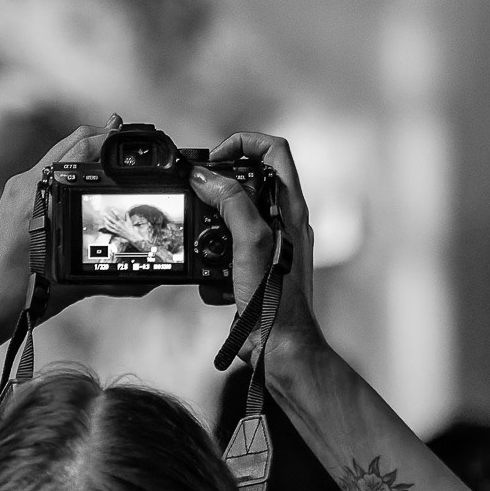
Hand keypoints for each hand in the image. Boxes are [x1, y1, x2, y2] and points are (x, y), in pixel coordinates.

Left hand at [0, 118, 115, 361]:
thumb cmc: (14, 296)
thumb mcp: (70, 285)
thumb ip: (113, 280)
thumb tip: (149, 281)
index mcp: (35, 194)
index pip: (80, 146)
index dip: (110, 138)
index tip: (133, 139)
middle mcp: (23, 185)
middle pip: (70, 143)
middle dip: (101, 140)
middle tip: (129, 145)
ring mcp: (15, 192)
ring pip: (58, 158)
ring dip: (85, 155)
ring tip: (113, 163)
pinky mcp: (12, 202)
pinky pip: (47, 176)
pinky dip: (70, 173)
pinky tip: (86, 188)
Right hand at [189, 132, 319, 362]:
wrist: (279, 346)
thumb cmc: (275, 297)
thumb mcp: (249, 239)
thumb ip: (231, 201)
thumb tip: (205, 175)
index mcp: (290, 207)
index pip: (274, 151)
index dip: (243, 144)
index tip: (215, 160)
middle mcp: (283, 223)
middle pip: (248, 184)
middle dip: (218, 194)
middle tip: (199, 204)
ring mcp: (270, 247)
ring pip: (231, 223)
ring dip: (211, 236)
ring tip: (207, 254)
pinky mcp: (255, 271)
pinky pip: (225, 257)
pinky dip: (214, 268)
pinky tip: (214, 285)